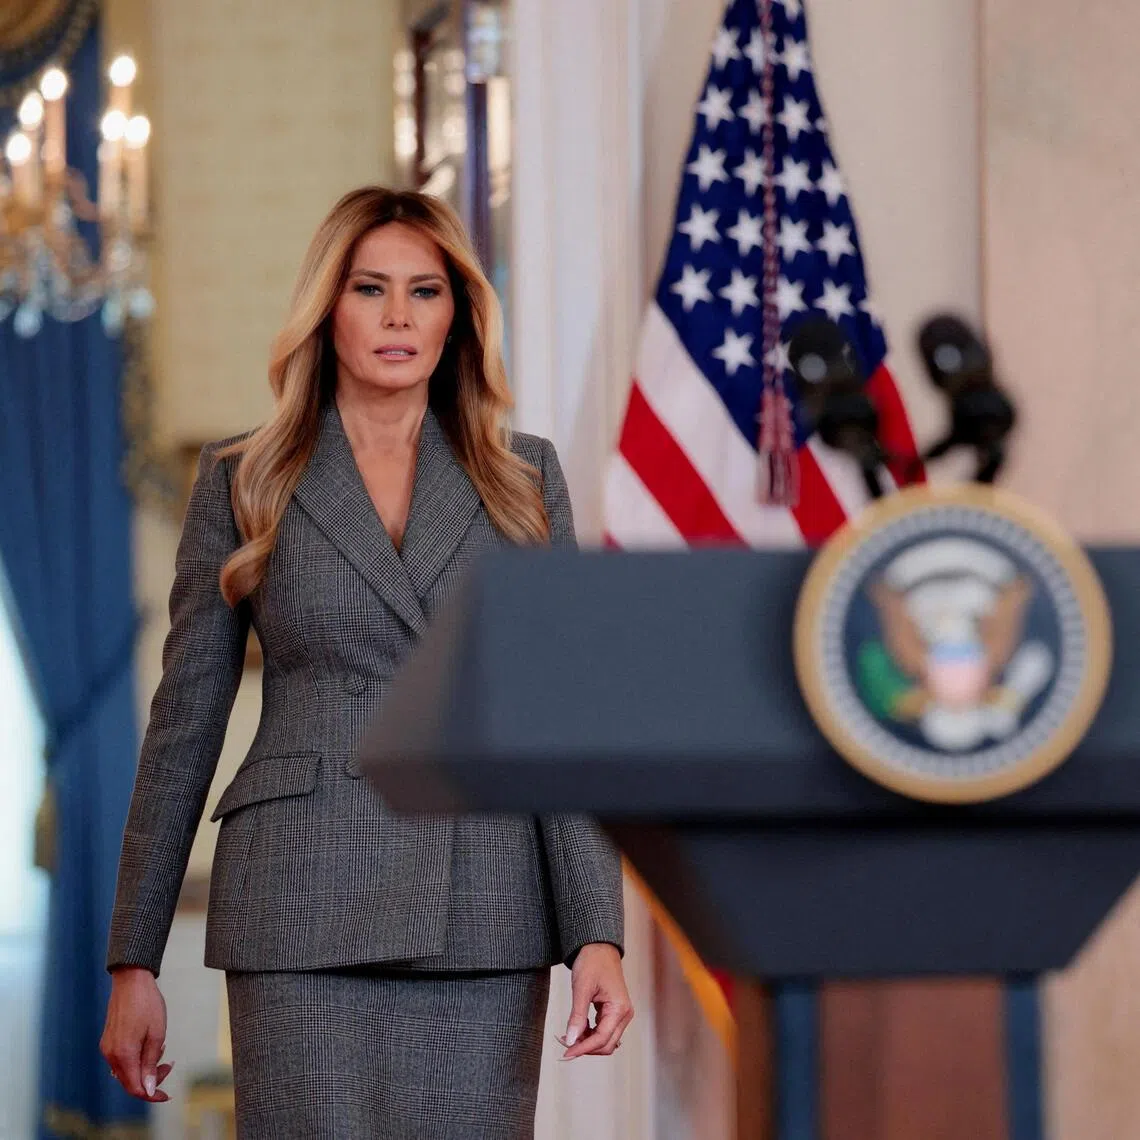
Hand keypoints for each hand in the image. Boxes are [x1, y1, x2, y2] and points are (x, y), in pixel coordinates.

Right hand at [100, 967, 173, 1101]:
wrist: (131, 980)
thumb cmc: (147, 1003)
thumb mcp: (156, 1034)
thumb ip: (151, 1064)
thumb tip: (147, 1089)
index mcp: (123, 1054)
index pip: (135, 1088)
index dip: (151, 1095)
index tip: (166, 1095)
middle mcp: (110, 1055)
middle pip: (129, 1082)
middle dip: (150, 1080)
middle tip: (169, 1065)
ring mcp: (107, 1047)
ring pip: (126, 1071)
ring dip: (144, 1068)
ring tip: (161, 1052)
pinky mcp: (108, 1040)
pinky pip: (121, 1059)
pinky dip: (136, 1059)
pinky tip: (149, 1046)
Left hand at [560, 943, 633, 1059]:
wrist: (598, 947)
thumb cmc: (593, 962)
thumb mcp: (582, 988)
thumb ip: (577, 1016)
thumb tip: (571, 1040)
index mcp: (619, 1009)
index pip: (601, 1039)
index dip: (582, 1049)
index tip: (565, 1053)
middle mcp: (624, 1014)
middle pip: (605, 1045)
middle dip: (584, 1048)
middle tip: (564, 1046)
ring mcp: (620, 1014)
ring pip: (604, 1040)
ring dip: (586, 1042)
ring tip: (568, 1036)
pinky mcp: (614, 1012)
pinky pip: (603, 1031)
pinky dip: (589, 1034)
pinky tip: (576, 1029)